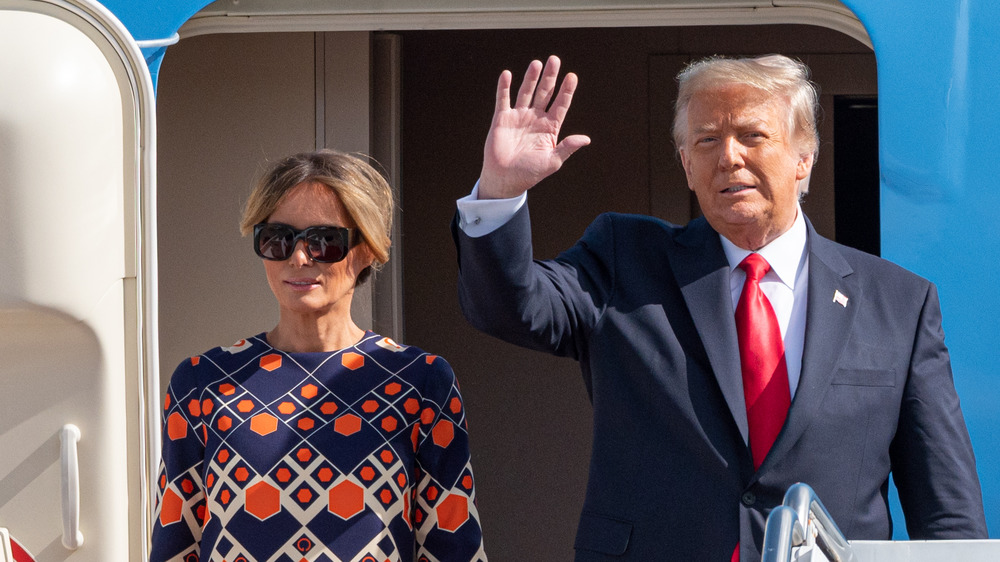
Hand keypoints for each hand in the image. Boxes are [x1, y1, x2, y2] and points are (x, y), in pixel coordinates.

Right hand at [478, 55, 590, 198]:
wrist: (505, 180)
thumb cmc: (529, 173)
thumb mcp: (552, 161)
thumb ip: (567, 148)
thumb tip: (586, 139)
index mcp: (550, 128)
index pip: (560, 105)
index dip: (566, 91)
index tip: (572, 77)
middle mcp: (535, 118)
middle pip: (544, 93)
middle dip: (550, 77)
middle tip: (555, 60)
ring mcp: (518, 117)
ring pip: (526, 92)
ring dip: (531, 78)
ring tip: (537, 63)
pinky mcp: (502, 119)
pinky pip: (503, 100)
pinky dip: (504, 87)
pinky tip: (507, 74)